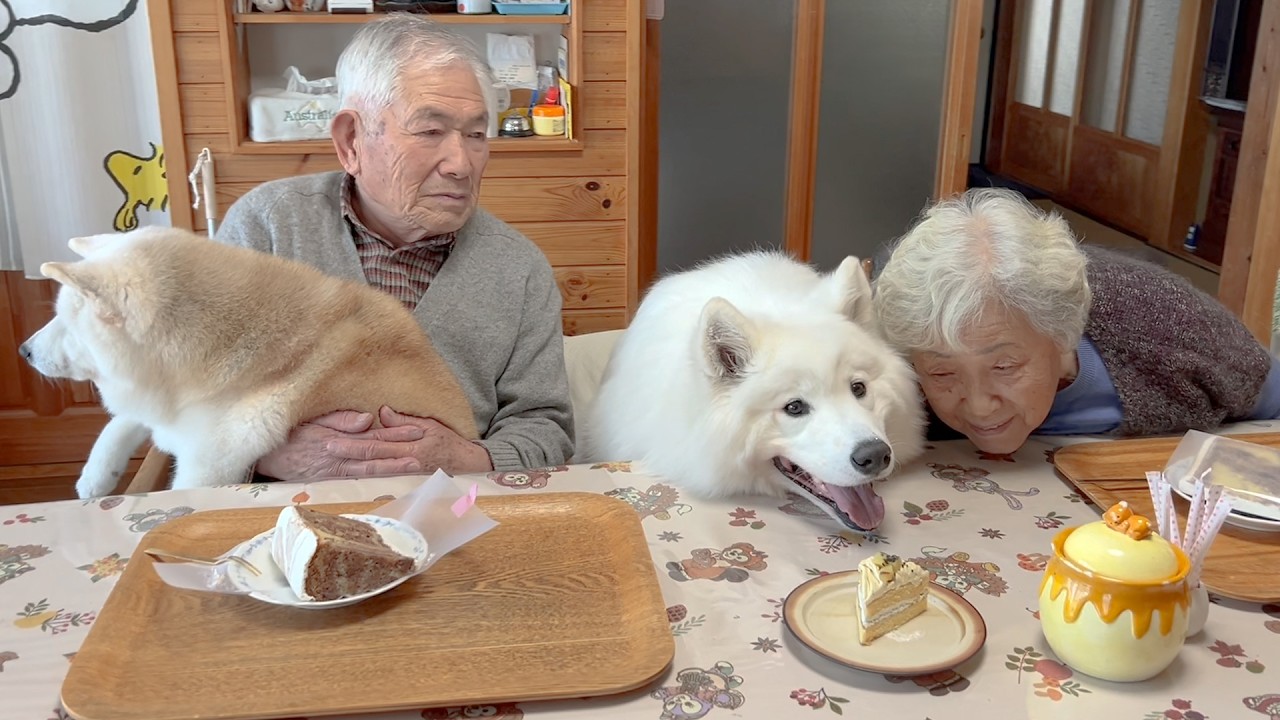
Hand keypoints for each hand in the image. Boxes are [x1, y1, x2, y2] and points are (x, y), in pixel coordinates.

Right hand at [255, 410, 426, 481]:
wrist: (263, 457)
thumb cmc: (288, 434)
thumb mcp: (311, 420)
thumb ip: (339, 419)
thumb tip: (368, 419)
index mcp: (337, 440)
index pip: (372, 437)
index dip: (395, 433)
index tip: (417, 429)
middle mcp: (339, 457)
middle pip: (376, 454)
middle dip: (402, 451)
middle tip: (426, 448)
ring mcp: (335, 471)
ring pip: (369, 468)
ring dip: (394, 467)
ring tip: (416, 465)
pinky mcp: (330, 479)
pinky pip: (358, 476)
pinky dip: (376, 475)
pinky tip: (391, 475)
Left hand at [322, 406, 493, 476]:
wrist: (468, 465)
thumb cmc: (449, 442)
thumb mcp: (431, 425)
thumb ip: (405, 421)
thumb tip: (382, 413)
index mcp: (411, 447)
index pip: (377, 443)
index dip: (354, 440)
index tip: (333, 438)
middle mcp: (405, 461)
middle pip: (371, 456)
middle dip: (347, 452)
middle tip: (326, 448)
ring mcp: (403, 471)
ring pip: (373, 467)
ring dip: (352, 463)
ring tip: (332, 459)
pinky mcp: (403, 477)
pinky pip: (381, 474)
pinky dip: (366, 472)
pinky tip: (351, 471)